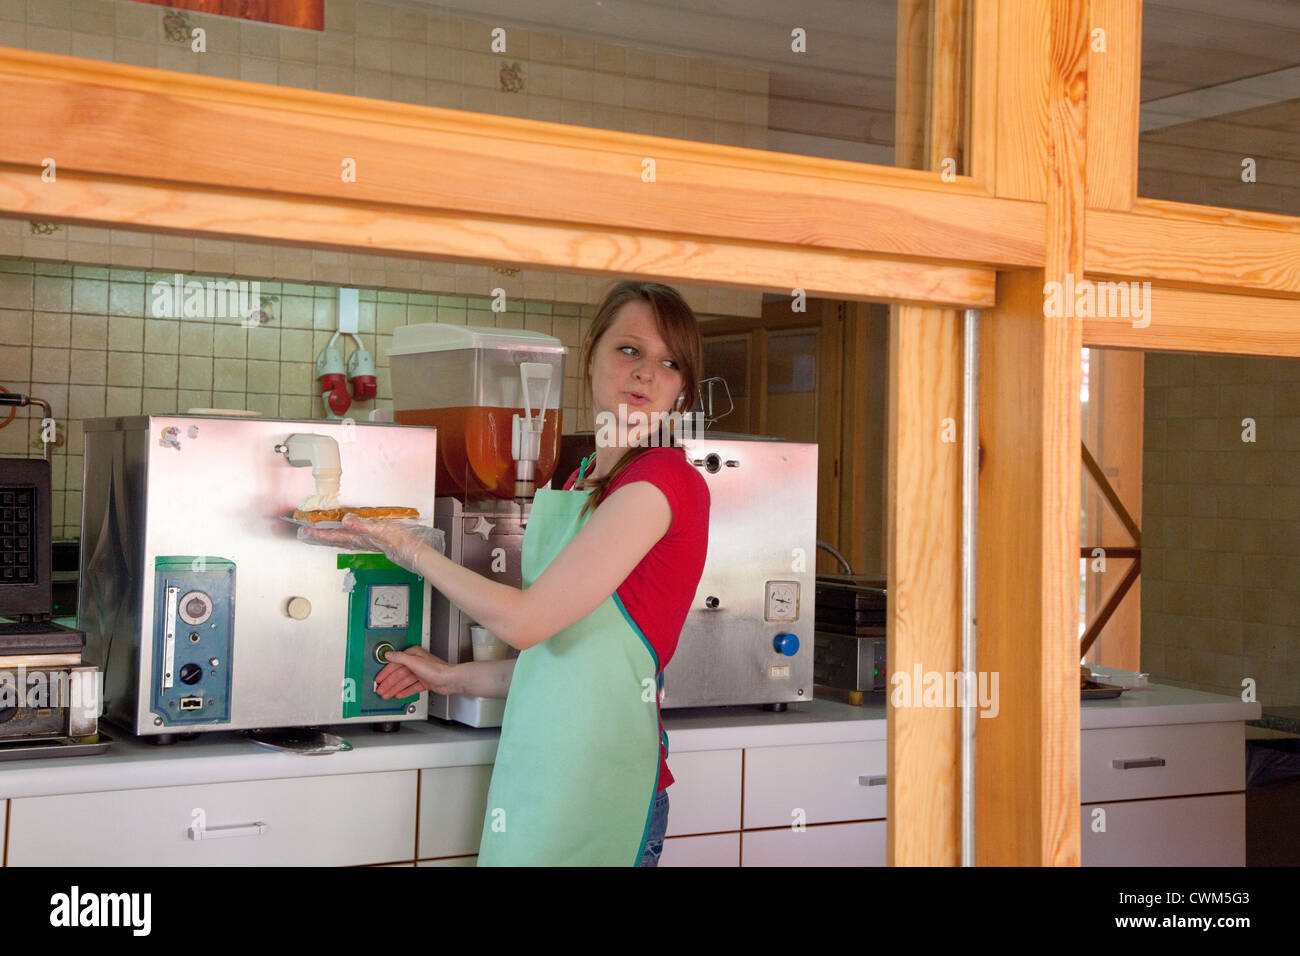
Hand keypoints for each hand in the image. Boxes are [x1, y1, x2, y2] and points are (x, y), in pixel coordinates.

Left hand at [296, 514, 443, 573]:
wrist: (413, 550)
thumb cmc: (399, 540)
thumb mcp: (380, 529)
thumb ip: (361, 525)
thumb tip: (345, 520)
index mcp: (359, 538)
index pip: (334, 535)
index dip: (319, 532)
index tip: (306, 529)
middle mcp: (359, 541)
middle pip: (334, 539)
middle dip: (320, 536)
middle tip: (305, 533)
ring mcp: (365, 542)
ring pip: (341, 539)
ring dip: (329, 537)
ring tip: (318, 534)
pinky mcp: (371, 541)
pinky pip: (350, 538)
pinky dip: (341, 536)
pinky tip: (344, 534)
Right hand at [375, 646, 452, 698]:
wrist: (449, 680)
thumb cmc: (436, 669)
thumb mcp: (414, 661)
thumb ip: (399, 658)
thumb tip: (388, 654)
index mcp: (413, 655)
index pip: (395, 664)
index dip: (385, 672)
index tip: (378, 679)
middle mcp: (416, 663)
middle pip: (398, 674)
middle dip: (388, 683)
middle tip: (380, 690)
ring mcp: (420, 673)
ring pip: (404, 681)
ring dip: (394, 688)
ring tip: (386, 695)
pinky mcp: (424, 681)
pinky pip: (411, 687)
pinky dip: (405, 691)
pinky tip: (398, 694)